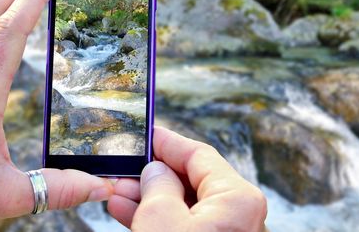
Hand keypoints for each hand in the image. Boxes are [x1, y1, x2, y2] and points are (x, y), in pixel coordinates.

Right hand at [108, 126, 267, 231]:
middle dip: (153, 175)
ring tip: (119, 193)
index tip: (147, 135)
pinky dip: (160, 219)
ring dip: (150, 199)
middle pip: (191, 180)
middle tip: (124, 170)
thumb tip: (156, 171)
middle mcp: (239, 214)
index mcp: (237, 198)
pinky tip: (128, 212)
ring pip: (185, 206)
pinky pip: (185, 225)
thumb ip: (157, 186)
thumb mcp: (161, 220)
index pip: (199, 155)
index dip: (168, 143)